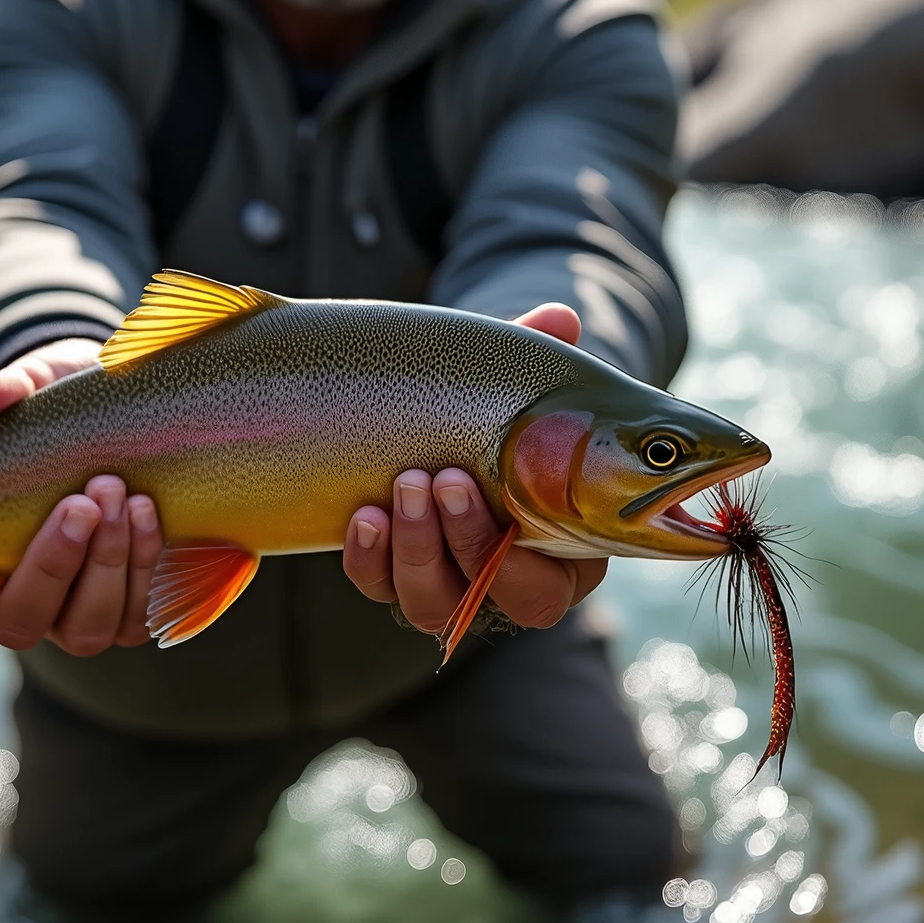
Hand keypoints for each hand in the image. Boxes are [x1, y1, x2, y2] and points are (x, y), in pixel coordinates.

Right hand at [0, 339, 161, 655]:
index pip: (2, 609)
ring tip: (133, 497)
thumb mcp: (32, 391)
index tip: (69, 506)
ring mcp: (89, 612)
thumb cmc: (59, 414)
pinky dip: (152, 568)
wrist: (121, 419)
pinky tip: (152, 515)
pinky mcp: (138, 606)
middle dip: (71, 561)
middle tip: (99, 493)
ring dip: (118, 563)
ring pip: (97, 625)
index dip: (36, 573)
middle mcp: (38, 605)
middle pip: (38, 622)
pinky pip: (146, 614)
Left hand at [342, 303, 607, 638]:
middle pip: (486, 600)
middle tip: (446, 479)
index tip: (509, 507)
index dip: (523, 565)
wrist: (453, 422)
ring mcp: (445, 584)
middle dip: (464, 542)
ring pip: (429, 602)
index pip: (546, 591)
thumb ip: (545, 359)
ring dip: (415, 547)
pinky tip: (363, 516)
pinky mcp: (392, 576)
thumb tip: (560, 320)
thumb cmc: (508, 415)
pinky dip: (368, 558)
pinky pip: (376, 585)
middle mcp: (501, 584)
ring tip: (405, 485)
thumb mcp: (527, 388)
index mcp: (557, 556)